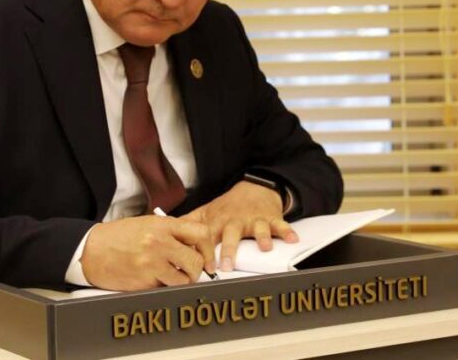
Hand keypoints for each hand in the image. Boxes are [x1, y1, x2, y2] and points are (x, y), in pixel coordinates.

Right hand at [80, 215, 215, 290]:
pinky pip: (164, 288)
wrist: (91, 250)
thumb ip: (172, 232)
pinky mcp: (143, 282)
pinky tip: (151, 277)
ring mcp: (151, 264)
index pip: (201, 233)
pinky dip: (162, 286)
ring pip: (183, 280)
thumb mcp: (148, 224)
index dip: (208, 248)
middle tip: (189, 270)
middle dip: (196, 270)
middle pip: (196, 262)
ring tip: (169, 274)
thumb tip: (195, 245)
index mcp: (163, 225)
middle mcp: (159, 243)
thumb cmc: (119, 237)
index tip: (207, 257)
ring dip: (180, 280)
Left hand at [183, 180, 298, 271]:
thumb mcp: (206, 212)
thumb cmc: (227, 206)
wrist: (253, 188)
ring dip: (262, 237)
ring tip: (265, 247)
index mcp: (218, 222)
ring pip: (258, 229)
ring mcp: (254, 219)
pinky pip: (280, 224)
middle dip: (229, 249)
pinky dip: (287, 231)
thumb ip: (187, 224)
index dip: (206, 254)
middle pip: (231, 234)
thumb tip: (165, 231)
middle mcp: (236, 221)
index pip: (209, 239)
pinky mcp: (270, 218)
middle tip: (227, 264)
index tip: (205, 269)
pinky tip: (293, 238)